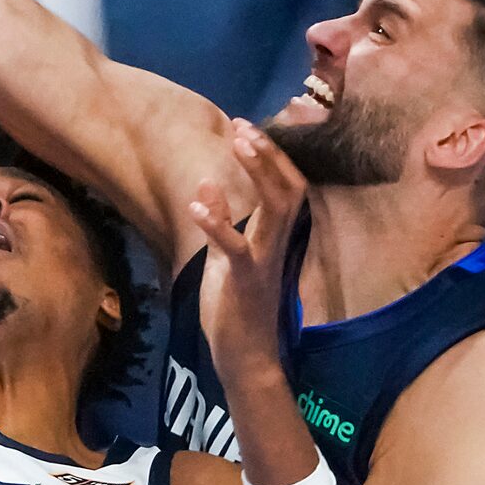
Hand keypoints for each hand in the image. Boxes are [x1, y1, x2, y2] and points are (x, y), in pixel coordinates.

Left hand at [190, 121, 306, 384]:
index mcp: (273, 238)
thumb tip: (208, 183)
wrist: (246, 359)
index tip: (247, 127)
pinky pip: (237, 248)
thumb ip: (221, 220)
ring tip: (236, 144)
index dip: (272, 155)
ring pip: (276, 209)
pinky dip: (218, 224)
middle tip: (244, 126)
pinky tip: (196, 206)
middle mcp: (276, 245)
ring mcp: (264, 262)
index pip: (286, 187)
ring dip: (258, 173)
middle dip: (269, 155)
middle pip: (289, 189)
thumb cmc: (236, 308)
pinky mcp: (245, 281)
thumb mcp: (224, 256)